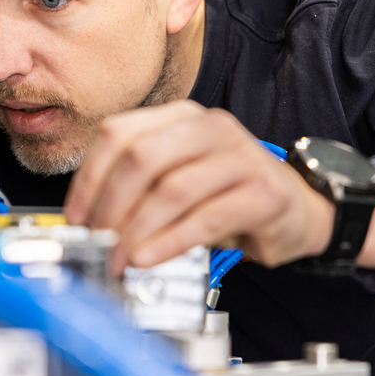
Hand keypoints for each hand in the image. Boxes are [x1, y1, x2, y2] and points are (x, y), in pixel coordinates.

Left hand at [63, 100, 337, 275]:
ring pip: (171, 188)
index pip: (118, 133)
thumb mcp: (177, 183)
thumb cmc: (229, 198)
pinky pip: (205, 217)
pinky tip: (150, 258)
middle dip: (110, 206)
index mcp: (180, 118)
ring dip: (136, 230)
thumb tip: (89, 221)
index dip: (89, 178)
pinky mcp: (263, 191)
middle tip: (99, 242)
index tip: (77, 217)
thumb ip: (137, 191)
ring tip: (121, 257)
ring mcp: (240, 155)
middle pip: (141, 158)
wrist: (297, 211)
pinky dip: (169, 241)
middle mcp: (209, 127)